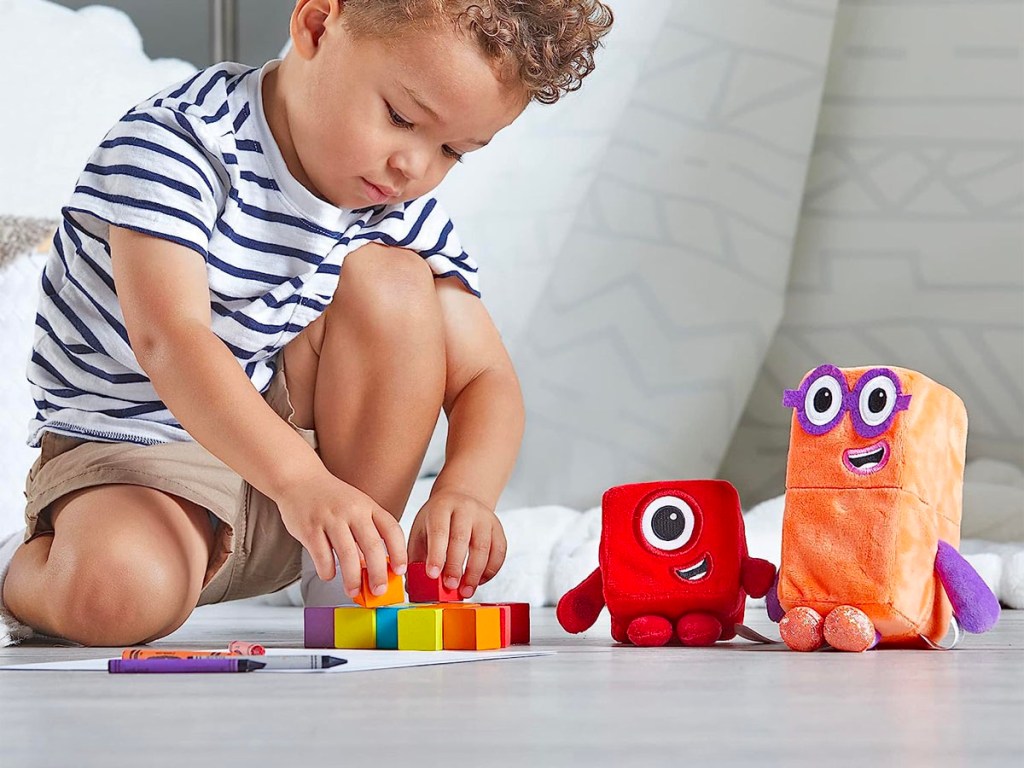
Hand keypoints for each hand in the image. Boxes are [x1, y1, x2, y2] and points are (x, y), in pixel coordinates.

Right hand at [274, 464, 406, 597]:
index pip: (391, 529)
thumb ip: (367, 532)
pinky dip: (327, 571)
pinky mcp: (309, 528)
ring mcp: (330, 518)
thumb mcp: (356, 507)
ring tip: (353, 591)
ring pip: (347, 554)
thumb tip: (376, 567)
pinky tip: (329, 574)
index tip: (400, 571)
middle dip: (378, 573)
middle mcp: (352, 511)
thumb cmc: (331, 498)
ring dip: (352, 578)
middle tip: (379, 591)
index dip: (399, 552)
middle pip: (372, 546)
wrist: (299, 479)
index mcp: (368, 506)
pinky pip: (322, 556)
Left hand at [407, 488, 506, 598]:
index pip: (439, 531)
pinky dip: (490, 570)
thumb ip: (417, 557)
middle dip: (455, 566)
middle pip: (461, 538)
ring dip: (475, 573)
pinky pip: (499, 551)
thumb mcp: (421, 532)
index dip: (436, 554)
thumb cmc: (437, 521)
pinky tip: (479, 581)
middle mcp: (465, 508)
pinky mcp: (498, 528)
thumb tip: (415, 588)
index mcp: (441, 507)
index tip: (432, 575)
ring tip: (466, 591)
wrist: (461, 501)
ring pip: (483, 546)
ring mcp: (484, 517)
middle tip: (450, 587)